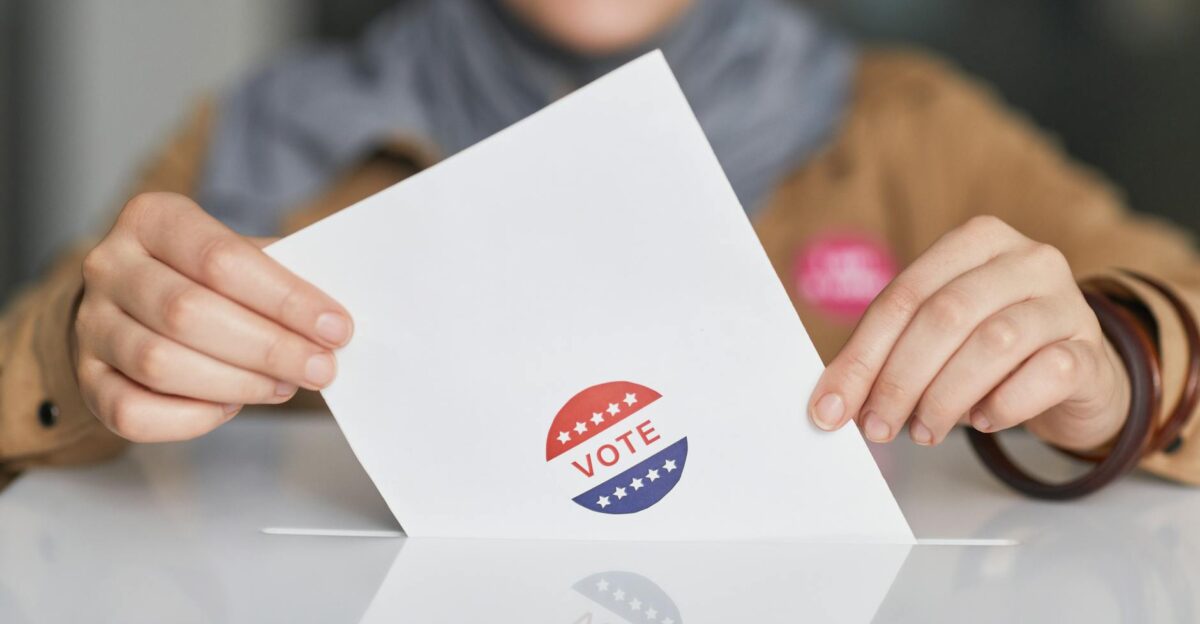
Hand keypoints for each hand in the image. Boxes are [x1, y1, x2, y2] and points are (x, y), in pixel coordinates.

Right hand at [73, 192, 352, 441]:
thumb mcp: (240, 255)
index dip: (285, 298)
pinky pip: (133, 413)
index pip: (220, 258)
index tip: (335, 327)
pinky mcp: (87, 380)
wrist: (135, 302)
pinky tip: (230, 406)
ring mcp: (91, 325)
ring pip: (160, 364)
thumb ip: (280, 276)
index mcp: (152, 219)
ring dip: (237, 383)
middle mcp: (109, 267)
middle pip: (188, 313)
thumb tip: (331, 320)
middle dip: (269, 347)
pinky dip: (191, 417)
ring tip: (283, 385)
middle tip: (319, 367)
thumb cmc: (204, 278)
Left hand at [808, 216, 1130, 450]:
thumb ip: (890, 354)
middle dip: (899, 380)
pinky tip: (983, 420)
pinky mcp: (1092, 350)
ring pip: (994, 343)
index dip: (861, 356)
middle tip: (877, 426)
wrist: (1076, 374)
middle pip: (944, 316)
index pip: (902, 296)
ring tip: (924, 430)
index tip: (831, 408)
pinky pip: (1045, 374)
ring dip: (945, 397)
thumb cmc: (992, 351)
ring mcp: (1066, 301)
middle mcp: (1025, 259)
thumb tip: (832, 401)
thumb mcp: (939, 338)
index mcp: (975, 241)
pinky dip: (1004, 404)